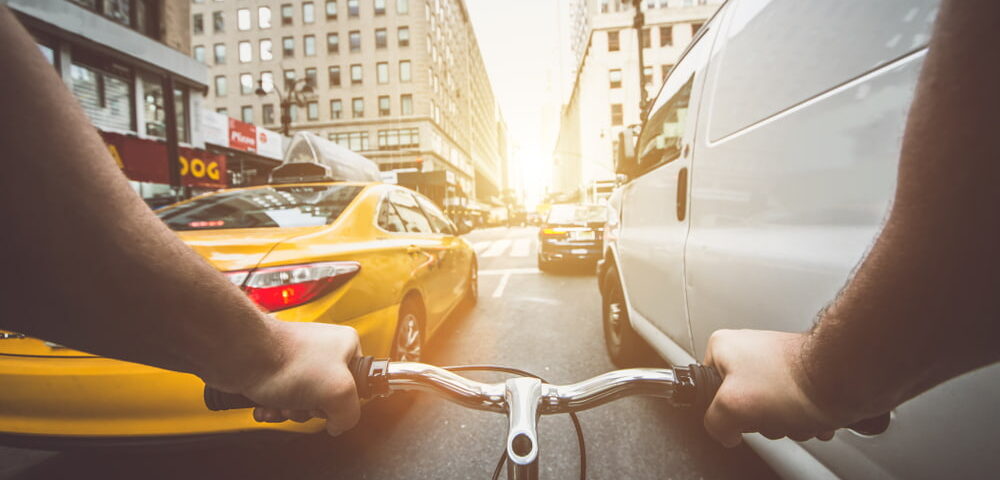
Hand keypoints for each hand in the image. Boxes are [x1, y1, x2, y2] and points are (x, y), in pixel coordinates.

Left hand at [215, 321, 362, 435]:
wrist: (241, 355)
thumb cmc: (284, 360)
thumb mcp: (338, 392)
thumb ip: (350, 414)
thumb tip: (338, 423)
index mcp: (345, 346)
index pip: (359, 384)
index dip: (344, 400)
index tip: (332, 401)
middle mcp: (322, 349)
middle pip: (328, 397)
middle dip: (311, 409)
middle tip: (304, 402)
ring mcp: (297, 359)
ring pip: (303, 401)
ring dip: (291, 411)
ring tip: (282, 402)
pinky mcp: (275, 369)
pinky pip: (282, 398)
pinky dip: (273, 407)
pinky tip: (267, 404)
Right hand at [702, 329, 841, 446]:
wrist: (843, 379)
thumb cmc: (796, 381)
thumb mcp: (732, 406)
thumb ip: (714, 423)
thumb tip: (724, 431)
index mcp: (724, 347)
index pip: (707, 390)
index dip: (724, 409)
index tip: (740, 410)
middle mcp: (750, 349)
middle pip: (741, 403)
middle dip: (761, 419)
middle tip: (770, 412)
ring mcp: (777, 362)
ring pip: (769, 410)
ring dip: (785, 422)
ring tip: (794, 412)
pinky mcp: (801, 375)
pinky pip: (792, 408)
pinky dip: (802, 418)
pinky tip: (810, 414)